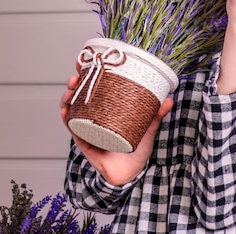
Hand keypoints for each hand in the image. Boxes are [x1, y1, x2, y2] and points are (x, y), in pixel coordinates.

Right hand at [60, 69, 173, 185]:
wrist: (132, 174)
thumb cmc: (137, 149)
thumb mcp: (147, 128)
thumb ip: (156, 114)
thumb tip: (169, 99)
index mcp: (109, 108)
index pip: (96, 86)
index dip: (88, 73)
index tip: (83, 62)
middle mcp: (96, 115)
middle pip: (80, 94)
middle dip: (75, 82)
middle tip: (75, 76)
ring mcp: (88, 127)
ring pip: (73, 108)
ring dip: (68, 97)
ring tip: (70, 90)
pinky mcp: (84, 141)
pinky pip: (73, 128)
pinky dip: (67, 118)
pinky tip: (65, 111)